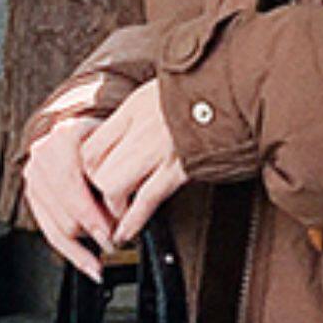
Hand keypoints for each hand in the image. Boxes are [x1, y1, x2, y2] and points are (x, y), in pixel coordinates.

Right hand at [21, 83, 120, 276]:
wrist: (82, 130)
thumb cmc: (106, 138)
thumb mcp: (118, 144)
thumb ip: (121, 173)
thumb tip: (129, 215)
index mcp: (65, 136)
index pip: (75, 185)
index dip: (97, 212)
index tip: (117, 228)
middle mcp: (43, 155)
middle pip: (67, 211)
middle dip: (95, 230)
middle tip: (117, 239)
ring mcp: (34, 176)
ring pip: (60, 226)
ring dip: (87, 242)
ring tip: (109, 247)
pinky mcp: (32, 196)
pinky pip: (51, 233)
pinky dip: (74, 254)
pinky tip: (92, 266)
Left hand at [82, 77, 188, 254]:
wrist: (235, 91)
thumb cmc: (201, 93)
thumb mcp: (156, 95)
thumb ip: (136, 118)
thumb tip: (118, 143)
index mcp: (133, 110)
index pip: (90, 148)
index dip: (87, 171)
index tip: (92, 180)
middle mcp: (141, 129)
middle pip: (96, 171)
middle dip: (98, 191)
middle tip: (105, 200)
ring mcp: (159, 150)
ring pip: (114, 187)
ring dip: (114, 206)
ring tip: (120, 212)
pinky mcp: (179, 169)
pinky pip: (146, 200)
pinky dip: (133, 221)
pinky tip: (126, 231)